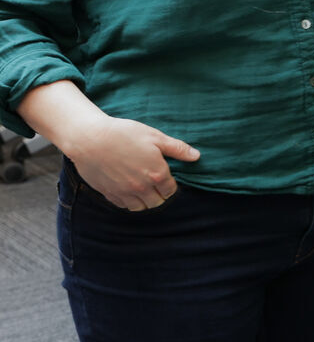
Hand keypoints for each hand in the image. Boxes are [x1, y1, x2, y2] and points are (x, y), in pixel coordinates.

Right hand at [63, 116, 197, 210]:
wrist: (89, 138)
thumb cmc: (123, 134)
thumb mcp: (155, 136)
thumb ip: (177, 148)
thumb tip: (196, 156)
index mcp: (157, 174)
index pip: (170, 191)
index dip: (170, 185)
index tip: (166, 178)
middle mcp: (142, 187)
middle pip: (157, 202)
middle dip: (159, 195)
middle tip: (155, 184)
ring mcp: (124, 192)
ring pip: (140, 207)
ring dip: (144, 201)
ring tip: (143, 189)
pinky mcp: (108, 193)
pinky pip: (122, 205)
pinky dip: (128, 201)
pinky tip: (127, 190)